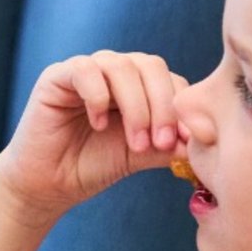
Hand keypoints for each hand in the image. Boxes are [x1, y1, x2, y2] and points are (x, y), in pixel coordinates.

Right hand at [0, 51, 187, 220]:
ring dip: (136, 106)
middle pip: (151, 65)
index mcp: (139, 86)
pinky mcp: (58, 76)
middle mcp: (115, 72)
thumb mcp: (141, 155)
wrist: (50, 185)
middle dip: (162, 105)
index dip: (180, 109)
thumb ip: (169, 144)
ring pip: (122, 66)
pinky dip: (99, 96)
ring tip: (135, 142)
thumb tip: (201, 139)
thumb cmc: (95, 166)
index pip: (170, 80)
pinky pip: (86, 70)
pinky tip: (99, 124)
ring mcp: (87, 70)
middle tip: (161, 142)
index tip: (182, 143)